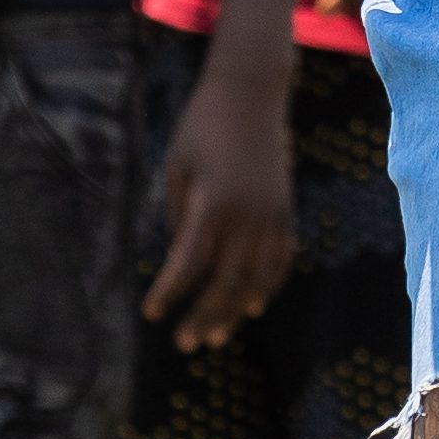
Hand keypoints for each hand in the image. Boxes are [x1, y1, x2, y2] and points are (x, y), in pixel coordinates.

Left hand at [145, 51, 294, 350]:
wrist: (251, 93)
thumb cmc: (202, 127)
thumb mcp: (177, 168)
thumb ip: (180, 218)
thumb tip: (183, 262)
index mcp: (213, 203)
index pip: (189, 263)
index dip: (170, 293)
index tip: (151, 315)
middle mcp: (248, 215)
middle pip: (226, 281)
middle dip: (204, 316)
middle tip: (186, 344)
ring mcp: (273, 215)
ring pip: (257, 278)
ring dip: (235, 311)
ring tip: (217, 336)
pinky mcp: (286, 211)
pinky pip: (279, 260)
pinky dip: (267, 286)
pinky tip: (252, 306)